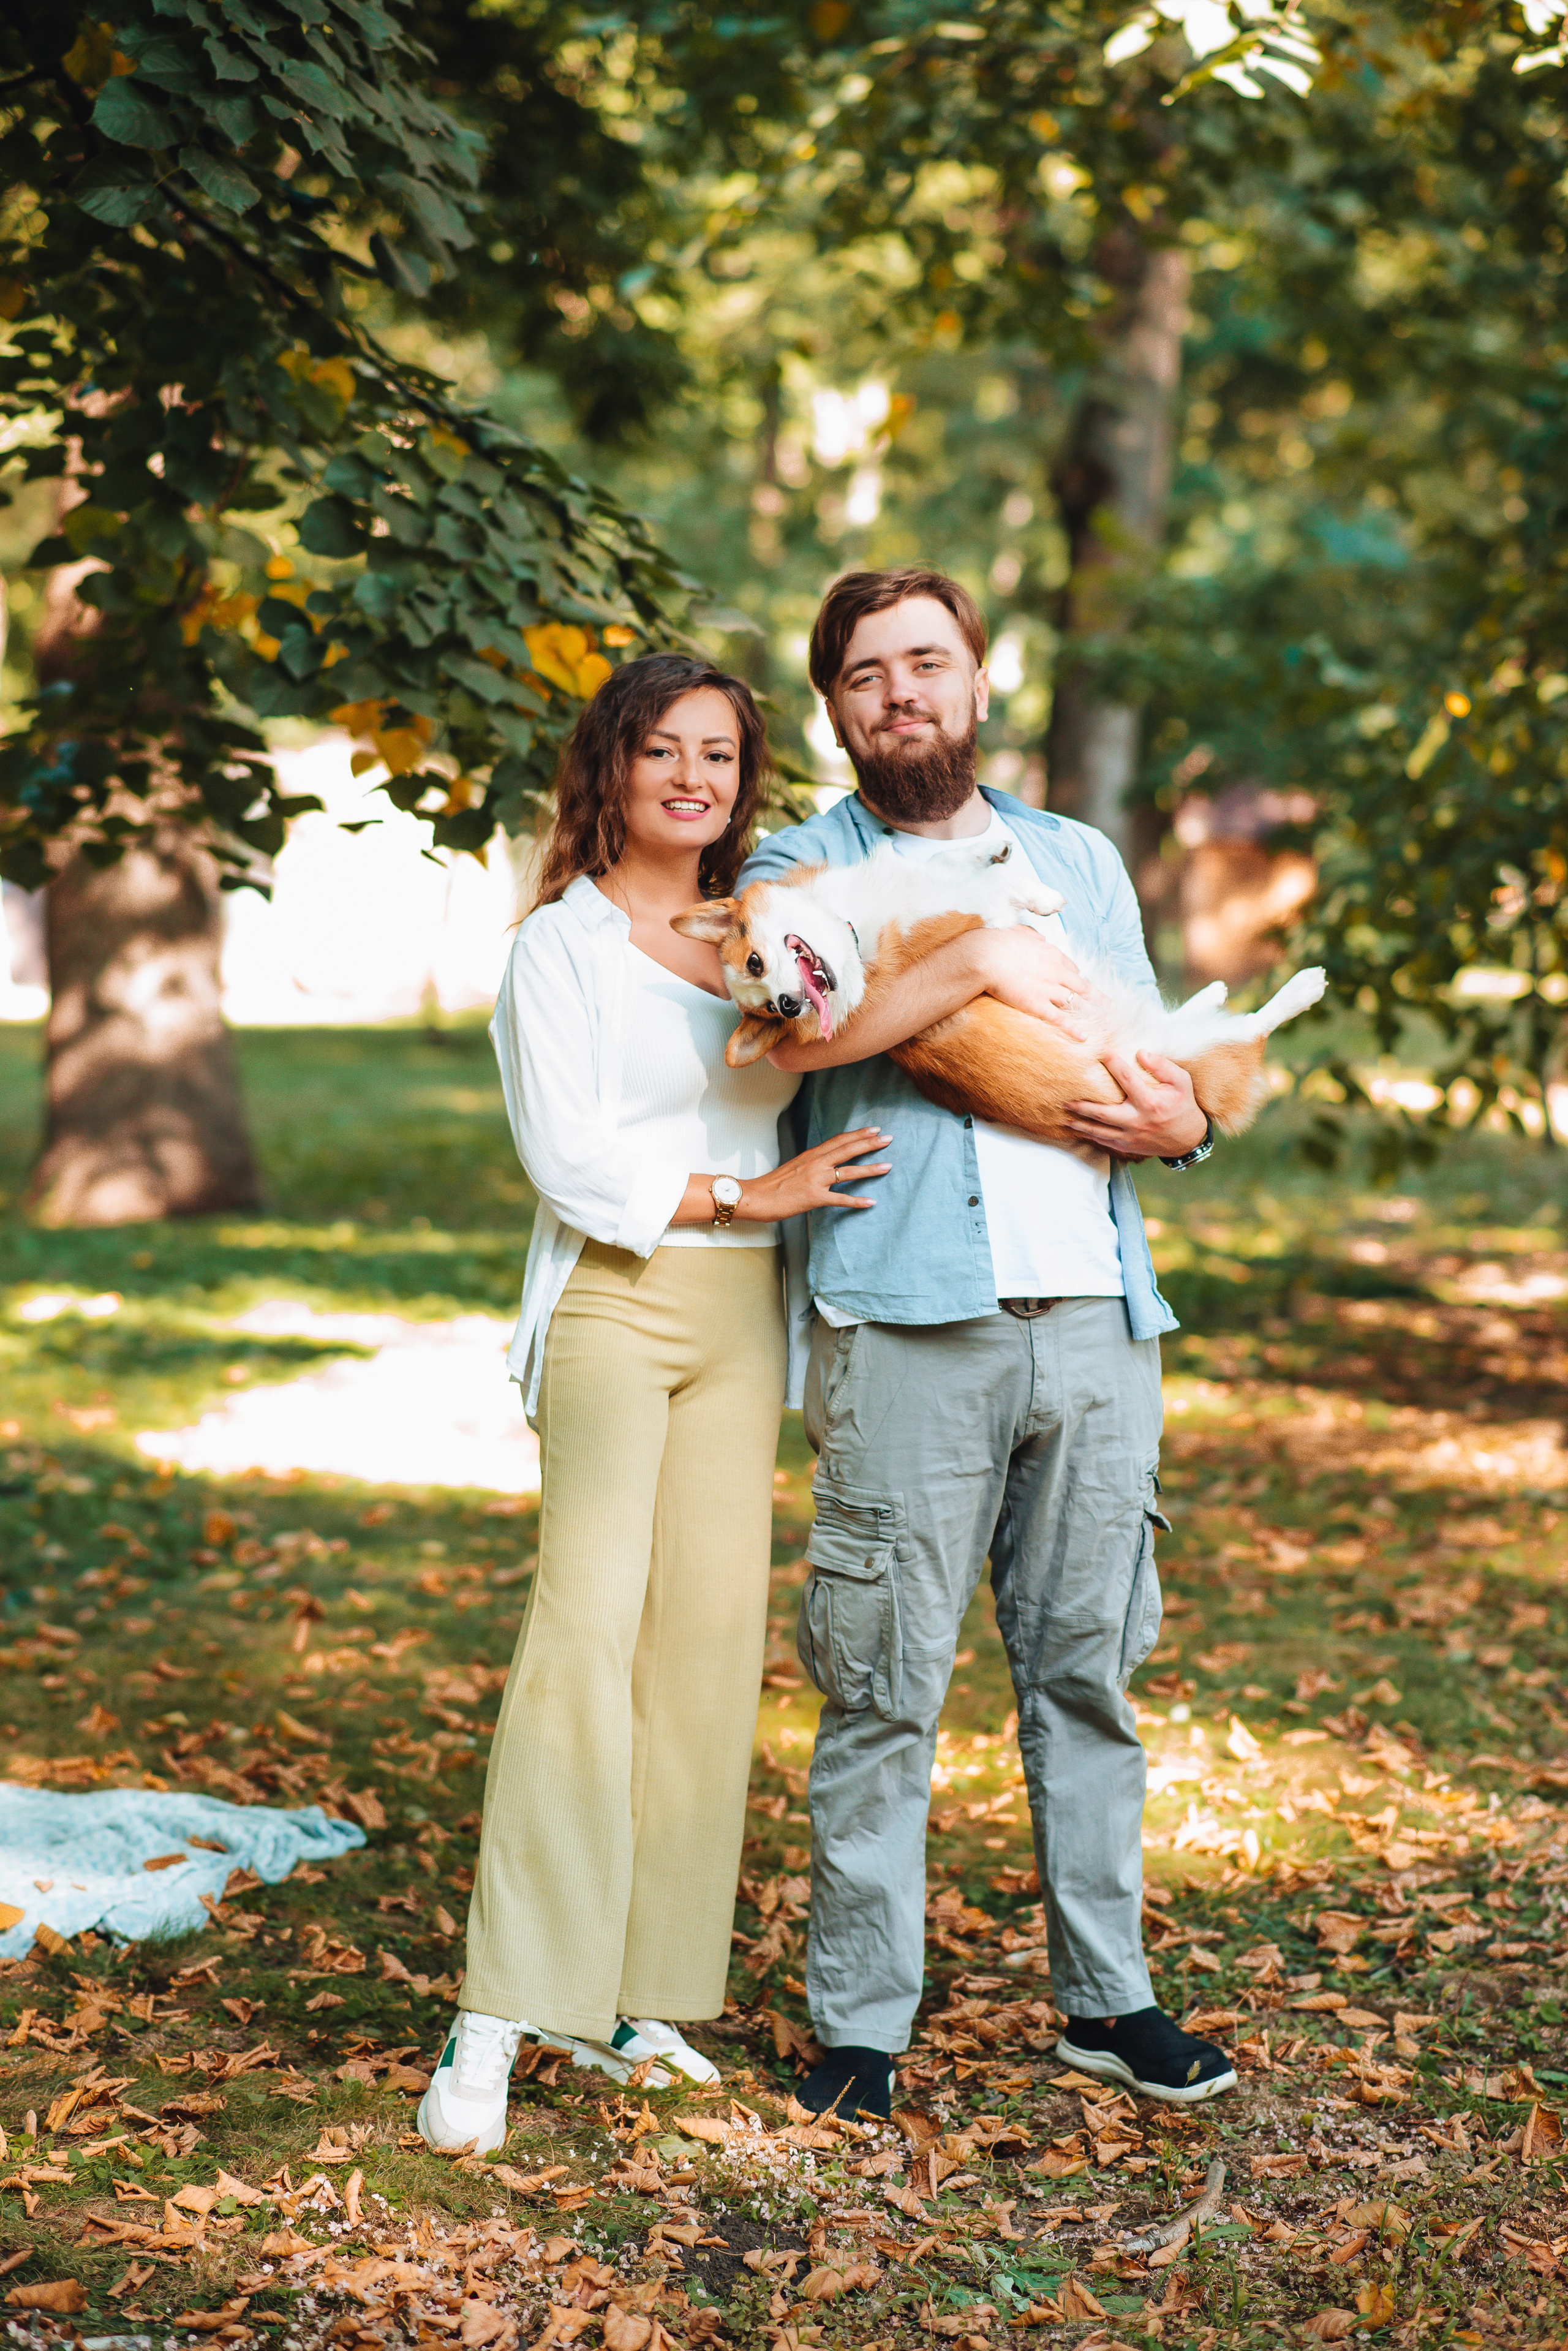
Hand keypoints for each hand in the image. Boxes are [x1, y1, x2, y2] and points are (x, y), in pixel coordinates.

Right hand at [737, 1127, 891, 1219]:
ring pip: (848, 1171)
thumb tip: (826, 1163)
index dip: (857, 1134)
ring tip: (888, 1166)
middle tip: (888, 1138)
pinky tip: (871, 1202)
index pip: (838, 1141)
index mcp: (811, 1156)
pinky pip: (840, 1199)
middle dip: (869, 1143)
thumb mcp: (794, 1167)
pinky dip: (856, 1201)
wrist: (756, 1197)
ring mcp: (815, 1180)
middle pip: (847, 1150)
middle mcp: (815, 1164)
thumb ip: (812, 1164)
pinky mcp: (814, 1197)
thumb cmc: (773, 1185)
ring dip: (870, 1169)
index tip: (874, 1130)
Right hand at [973, 928, 1099, 1040]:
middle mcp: (1056, 971)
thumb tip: (1038, 935)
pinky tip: (1084, 1037)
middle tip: (1109, 1004)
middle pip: (1082, 986)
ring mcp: (1048, 989)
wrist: (987, 955)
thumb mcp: (1019, 932)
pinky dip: (1073, 1029)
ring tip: (1100, 1022)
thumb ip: (1031, 935)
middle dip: (1097, 996)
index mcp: (1051, 954)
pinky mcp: (1037, 1004)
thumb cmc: (998, 942)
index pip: (1071, 968)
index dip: (1077, 977)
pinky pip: (1060, 1019)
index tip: (1081, 983)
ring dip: (1088, 1012)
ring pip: (1074, 1002)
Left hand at [1065, 1051, 1206, 1160]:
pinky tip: (1077, 1130)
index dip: (1113, 1063)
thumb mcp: (1181, 1082)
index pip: (1127, 1079)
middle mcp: (1137, 1120)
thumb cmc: (1183, 1106)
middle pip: (1102, 1112)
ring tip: (1064, 1115)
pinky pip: (1103, 1142)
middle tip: (1064, 1097)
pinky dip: (1089, 1136)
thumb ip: (1163, 1066)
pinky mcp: (1127, 1146)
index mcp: (1150, 1102)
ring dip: (1079, 1124)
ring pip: (1098, 1130)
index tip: (1101, 1051)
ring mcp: (1130, 1136)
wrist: (1188, 1140)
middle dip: (1081, 1105)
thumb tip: (1141, 1053)